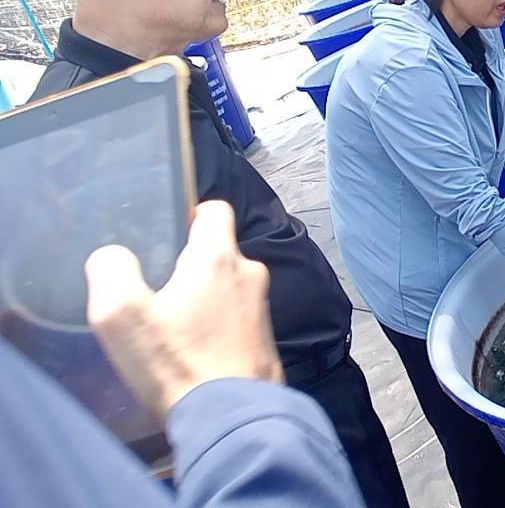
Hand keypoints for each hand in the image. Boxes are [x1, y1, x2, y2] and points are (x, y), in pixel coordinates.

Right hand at [84, 201, 282, 418]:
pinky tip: (194, 351)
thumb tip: (113, 257)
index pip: (214, 210)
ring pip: (228, 288)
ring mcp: (264, 310)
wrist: (231, 420)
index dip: (189, 215)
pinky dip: (218, 328)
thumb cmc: (176, 363)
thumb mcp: (121, 314)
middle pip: (218, 252)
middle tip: (157, 290)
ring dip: (204, 299)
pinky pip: (238, 321)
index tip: (164, 237)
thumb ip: (111, 271)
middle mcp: (250, 275)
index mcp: (219, 258)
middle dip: (190, 265)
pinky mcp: (267, 342)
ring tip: (173, 326)